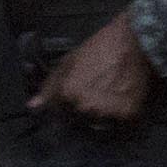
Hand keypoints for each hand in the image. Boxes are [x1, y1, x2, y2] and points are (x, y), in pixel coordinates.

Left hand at [30, 12, 153, 122]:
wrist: (134, 41)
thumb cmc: (99, 47)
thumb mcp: (70, 61)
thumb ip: (50, 86)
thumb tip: (32, 107)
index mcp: (68, 94)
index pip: (59, 115)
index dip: (66, 108)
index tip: (75, 99)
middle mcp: (85, 107)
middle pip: (79, 122)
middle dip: (84, 113)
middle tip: (95, 96)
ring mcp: (107, 113)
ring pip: (99, 125)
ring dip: (102, 117)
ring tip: (109, 98)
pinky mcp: (128, 115)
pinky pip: (121, 125)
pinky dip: (121, 116)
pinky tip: (123, 100)